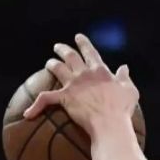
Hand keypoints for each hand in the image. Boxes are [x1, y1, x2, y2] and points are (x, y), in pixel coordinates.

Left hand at [24, 33, 138, 134]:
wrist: (110, 122)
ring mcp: (73, 85)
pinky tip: (28, 113)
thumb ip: (125, 77)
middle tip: (58, 47)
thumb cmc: (122, 108)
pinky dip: (36, 106)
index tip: (78, 37)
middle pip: (70, 56)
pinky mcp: (64, 98)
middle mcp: (85, 74)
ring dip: (52, 64)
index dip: (83, 43)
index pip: (90, 52)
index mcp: (100, 70)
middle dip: (63, 49)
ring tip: (49, 63)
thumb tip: (124, 67)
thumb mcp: (130, 89)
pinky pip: (46, 98)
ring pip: (57, 68)